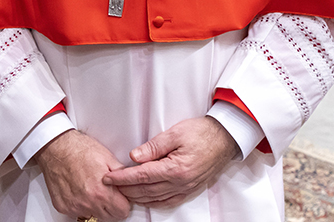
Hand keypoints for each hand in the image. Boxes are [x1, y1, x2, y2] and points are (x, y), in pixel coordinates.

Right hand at [33, 129, 130, 220]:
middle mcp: (88, 203)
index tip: (120, 195)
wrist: (57, 147)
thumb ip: (122, 175)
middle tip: (106, 191)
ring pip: (93, 215)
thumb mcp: (108, 158)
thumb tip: (131, 183)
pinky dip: (81, 204)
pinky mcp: (63, 207)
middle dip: (111, 206)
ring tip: (92, 188)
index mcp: (101, 192)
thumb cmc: (80, 149)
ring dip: (96, 206)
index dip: (123, 202)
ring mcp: (74, 207)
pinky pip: (78, 212)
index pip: (123, 212)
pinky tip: (80, 189)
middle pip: (109, 216)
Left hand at [102, 117, 237, 207]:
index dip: (123, 178)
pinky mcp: (190, 189)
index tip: (108, 177)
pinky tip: (145, 199)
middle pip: (146, 190)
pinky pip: (168, 201)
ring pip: (155, 198)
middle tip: (110, 185)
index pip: (142, 176)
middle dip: (125, 189)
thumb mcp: (176, 133)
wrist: (225, 138)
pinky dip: (153, 202)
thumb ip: (153, 146)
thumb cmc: (202, 132)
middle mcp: (180, 182)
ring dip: (137, 196)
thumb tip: (134, 156)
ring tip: (122, 191)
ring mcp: (186, 188)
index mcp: (175, 168)